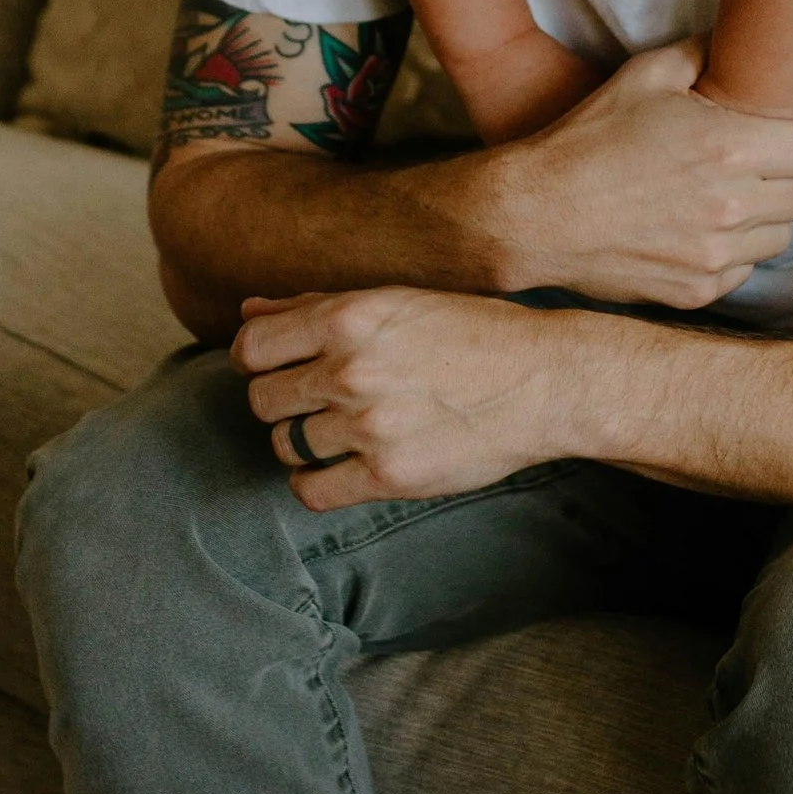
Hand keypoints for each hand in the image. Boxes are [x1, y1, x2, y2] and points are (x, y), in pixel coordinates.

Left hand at [236, 284, 591, 504]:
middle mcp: (351, 371)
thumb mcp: (396, 302)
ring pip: (285, 445)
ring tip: (337, 431)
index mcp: (349, 318)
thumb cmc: (472, 333)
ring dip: (302, 441)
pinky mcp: (390, 474)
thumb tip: (247, 310)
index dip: (254, 359)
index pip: (251, 347)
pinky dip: (314, 482)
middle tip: (314, 399)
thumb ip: (317, 306)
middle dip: (280, 400)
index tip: (275, 367)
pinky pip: (313, 491)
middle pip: (262, 400)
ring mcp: (369, 426)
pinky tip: (337, 468)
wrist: (544, 381)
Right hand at [484, 40, 792, 310]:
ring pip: (781, 237)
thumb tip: (735, 42)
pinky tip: (698, 229)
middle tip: (762, 162)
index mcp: (731, 147)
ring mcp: (717, 256)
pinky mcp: (698, 291)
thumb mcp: (644, 75)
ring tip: (727, 196)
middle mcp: (733, 205)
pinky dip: (733, 253)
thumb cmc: (587, 140)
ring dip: (766, 216)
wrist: (535, 214)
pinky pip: (745, 271)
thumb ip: (701, 54)